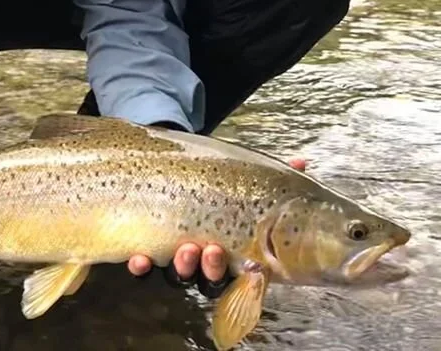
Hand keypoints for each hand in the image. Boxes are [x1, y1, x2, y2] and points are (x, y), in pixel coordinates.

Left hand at [126, 158, 307, 289]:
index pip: (241, 274)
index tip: (250, 264)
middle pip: (208, 278)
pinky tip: (139, 259)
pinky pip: (143, 266)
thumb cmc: (217, 180)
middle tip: (212, 250)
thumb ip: (272, 175)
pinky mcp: (145, 245)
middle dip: (211, 268)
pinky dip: (141, 266)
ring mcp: (174, 255)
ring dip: (182, 267)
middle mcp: (203, 259)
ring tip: (185, 250)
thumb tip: (301, 163)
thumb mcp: (245, 177)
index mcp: (232, 250)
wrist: (171, 167)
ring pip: (178, 275)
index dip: (245, 276)